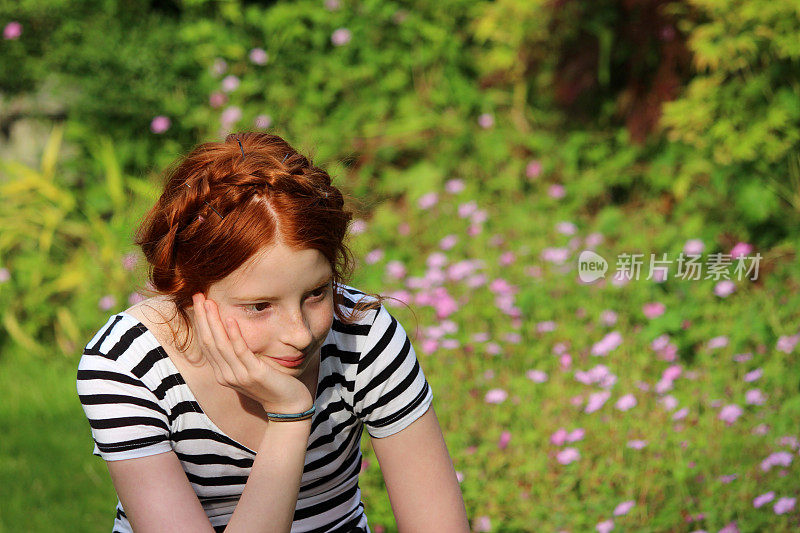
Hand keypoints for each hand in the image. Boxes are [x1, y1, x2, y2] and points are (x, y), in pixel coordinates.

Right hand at [191, 293, 313, 414]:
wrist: (287, 404)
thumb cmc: (270, 383)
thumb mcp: (247, 369)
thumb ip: (236, 356)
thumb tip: (230, 332)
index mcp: (222, 373)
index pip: (206, 344)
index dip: (201, 323)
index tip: (199, 302)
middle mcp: (226, 375)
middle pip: (209, 342)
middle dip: (203, 318)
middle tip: (198, 296)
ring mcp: (239, 376)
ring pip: (221, 345)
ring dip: (214, 322)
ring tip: (210, 303)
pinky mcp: (254, 374)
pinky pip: (241, 352)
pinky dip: (235, 335)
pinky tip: (231, 320)